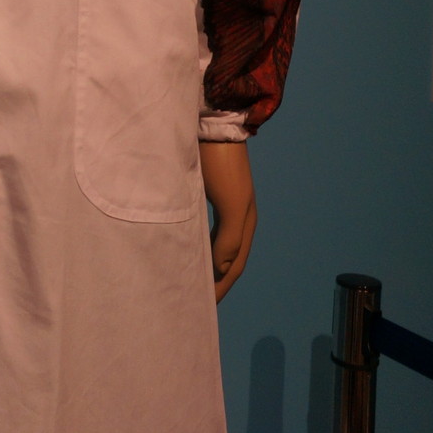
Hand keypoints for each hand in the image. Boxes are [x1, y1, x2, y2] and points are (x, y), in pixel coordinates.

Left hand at [199, 141, 256, 300]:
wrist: (213, 124)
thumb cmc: (220, 163)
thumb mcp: (228, 202)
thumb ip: (228, 237)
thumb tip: (222, 270)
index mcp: (245, 223)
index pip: (234, 267)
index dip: (220, 288)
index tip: (204, 308)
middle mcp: (239, 217)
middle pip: (228, 259)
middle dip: (215, 282)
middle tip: (195, 301)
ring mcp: (226, 205)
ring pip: (217, 245)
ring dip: (208, 265)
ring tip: (191, 280)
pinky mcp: (209, 192)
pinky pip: (206, 229)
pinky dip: (200, 246)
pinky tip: (187, 248)